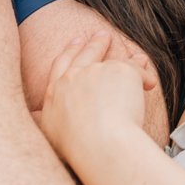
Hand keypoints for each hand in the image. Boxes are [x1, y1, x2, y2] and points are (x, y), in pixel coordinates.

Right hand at [37, 33, 158, 175]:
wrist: (99, 147)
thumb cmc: (77, 149)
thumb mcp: (50, 134)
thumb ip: (44, 119)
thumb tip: (34, 114)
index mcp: (55, 92)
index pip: (61, 65)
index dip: (70, 52)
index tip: (75, 42)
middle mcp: (73, 77)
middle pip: (86, 53)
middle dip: (94, 43)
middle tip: (101, 35)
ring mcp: (96, 72)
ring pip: (114, 60)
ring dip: (126, 58)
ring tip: (137, 58)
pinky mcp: (120, 71)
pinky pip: (136, 70)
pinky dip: (144, 76)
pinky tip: (149, 82)